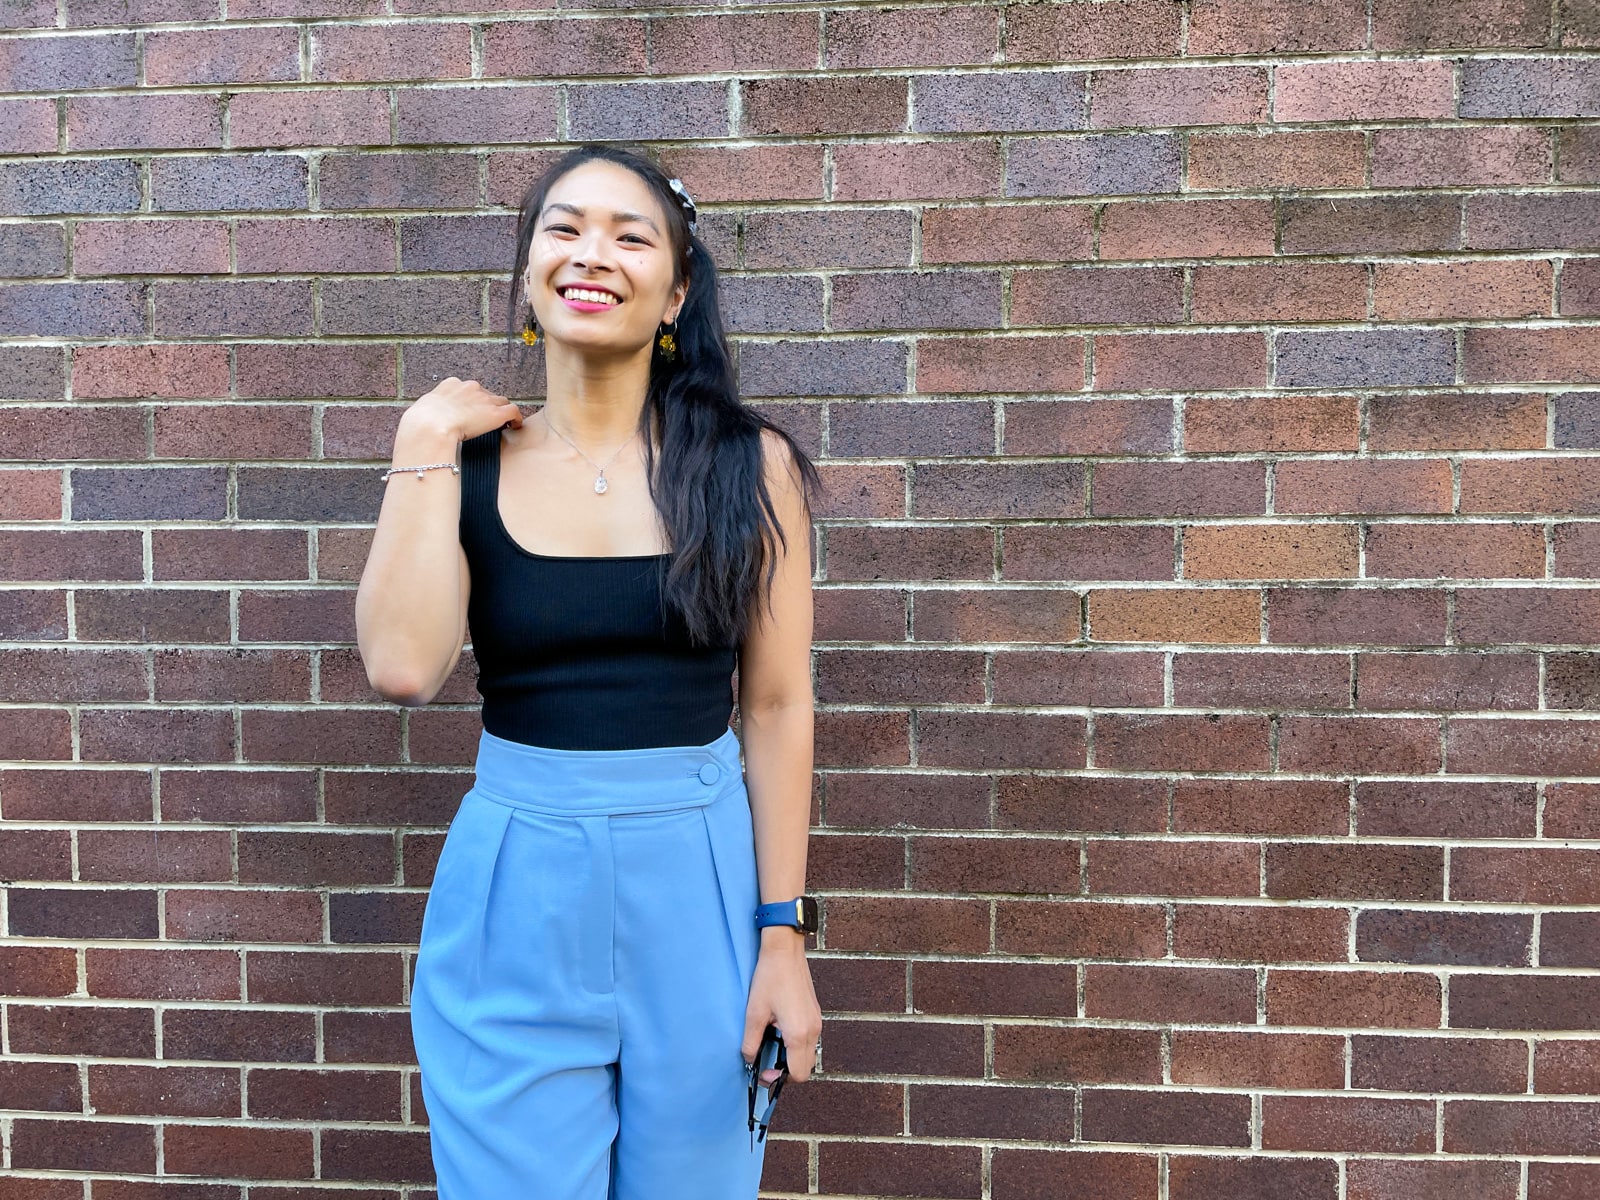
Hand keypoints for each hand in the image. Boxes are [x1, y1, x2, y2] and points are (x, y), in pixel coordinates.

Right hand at [404, 376, 523, 442]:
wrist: (431, 424)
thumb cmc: (422, 421)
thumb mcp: (423, 409)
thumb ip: (431, 410)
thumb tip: (424, 419)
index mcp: (452, 384)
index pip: (468, 390)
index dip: (472, 401)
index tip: (471, 411)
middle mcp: (470, 387)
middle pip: (486, 394)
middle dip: (488, 405)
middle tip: (487, 419)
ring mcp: (484, 399)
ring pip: (501, 401)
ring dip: (502, 411)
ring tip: (505, 422)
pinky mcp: (495, 413)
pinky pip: (513, 411)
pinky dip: (517, 418)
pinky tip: (516, 426)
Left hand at [741, 931, 821, 1083]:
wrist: (785, 950)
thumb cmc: (770, 978)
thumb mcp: (754, 1012)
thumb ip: (750, 1041)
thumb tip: (749, 1059)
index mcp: (798, 1034)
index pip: (798, 1074)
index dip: (780, 1079)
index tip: (764, 1070)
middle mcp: (813, 1030)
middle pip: (806, 1068)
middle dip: (787, 1071)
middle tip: (766, 1061)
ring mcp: (817, 1021)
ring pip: (809, 1054)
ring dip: (792, 1057)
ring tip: (771, 1043)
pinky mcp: (815, 1013)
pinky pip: (810, 1039)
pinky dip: (797, 1044)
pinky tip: (779, 1030)